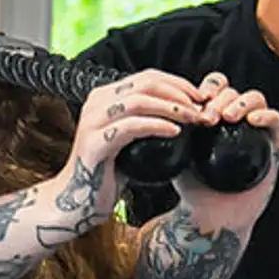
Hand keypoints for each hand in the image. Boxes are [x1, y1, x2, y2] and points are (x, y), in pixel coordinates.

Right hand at [54, 70, 207, 223]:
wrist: (77, 202)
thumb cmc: (106, 173)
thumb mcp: (127, 138)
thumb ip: (145, 121)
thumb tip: (185, 111)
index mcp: (103, 98)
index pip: (147, 77)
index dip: (178, 83)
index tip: (200, 98)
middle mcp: (95, 104)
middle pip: (146, 83)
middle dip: (179, 93)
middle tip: (201, 108)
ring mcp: (92, 122)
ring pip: (139, 100)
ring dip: (172, 107)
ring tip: (193, 118)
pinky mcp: (94, 143)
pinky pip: (131, 126)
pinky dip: (157, 125)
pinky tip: (175, 131)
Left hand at [178, 74, 278, 224]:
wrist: (210, 214)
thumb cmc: (191, 184)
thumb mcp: (174, 151)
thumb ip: (167, 129)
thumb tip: (148, 107)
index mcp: (213, 115)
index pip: (214, 87)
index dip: (206, 88)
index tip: (192, 101)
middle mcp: (236, 118)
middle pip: (232, 90)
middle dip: (218, 98)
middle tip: (206, 116)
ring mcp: (256, 129)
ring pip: (255, 98)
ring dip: (240, 102)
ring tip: (226, 117)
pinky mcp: (274, 144)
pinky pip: (276, 121)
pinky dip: (266, 115)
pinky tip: (252, 120)